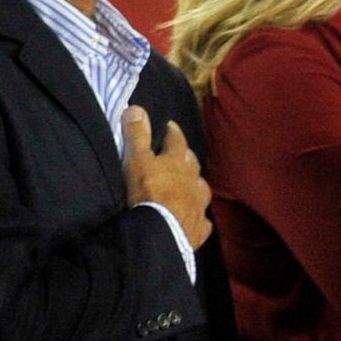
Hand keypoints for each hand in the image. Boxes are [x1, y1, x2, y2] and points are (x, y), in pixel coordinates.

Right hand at [122, 108, 212, 251]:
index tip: (170, 126)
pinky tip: (198, 218)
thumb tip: (136, 108)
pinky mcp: (199, 229)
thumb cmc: (148, 193)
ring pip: (201, 190)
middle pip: (192, 164)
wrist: (161, 233)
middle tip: (179, 154)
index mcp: (178, 162)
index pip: (177, 140)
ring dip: (196, 185)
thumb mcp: (137, 160)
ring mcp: (199, 206)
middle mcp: (193, 182)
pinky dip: (200, 217)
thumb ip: (137, 135)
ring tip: (190, 184)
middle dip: (186, 157)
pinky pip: (204, 222)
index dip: (173, 132)